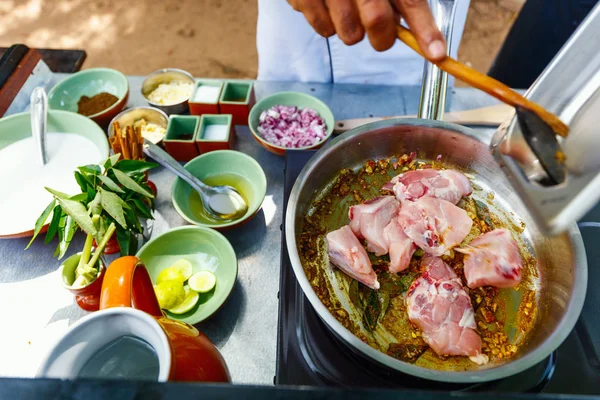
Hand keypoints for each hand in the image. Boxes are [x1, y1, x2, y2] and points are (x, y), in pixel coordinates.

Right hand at [288, 0, 446, 59]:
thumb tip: (416, 28)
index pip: (410, 1)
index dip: (425, 30)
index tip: (437, 55)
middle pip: (377, 22)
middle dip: (383, 38)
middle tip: (381, 34)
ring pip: (350, 35)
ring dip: (353, 32)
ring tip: (348, 11)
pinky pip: (323, 31)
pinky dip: (328, 25)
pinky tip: (328, 6)